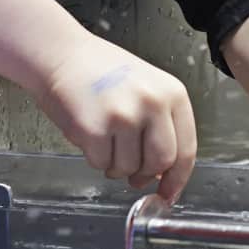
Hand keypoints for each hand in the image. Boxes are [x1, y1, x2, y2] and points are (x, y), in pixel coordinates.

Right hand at [29, 35, 197, 200]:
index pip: (186, 148)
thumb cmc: (103, 72)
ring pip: (129, 168)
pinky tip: (91, 134)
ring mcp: (124, 117)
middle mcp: (153, 104)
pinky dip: (95, 158)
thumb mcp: (148, 88)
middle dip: (145, 174)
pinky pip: (101, 164)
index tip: (169, 194)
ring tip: (106, 139)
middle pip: (161, 162)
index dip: (178, 178)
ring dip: (116, 165)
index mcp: (173, 93)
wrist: (62, 55)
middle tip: (133, 172)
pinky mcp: (95, 129)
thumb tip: (165, 174)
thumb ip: (162, 126)